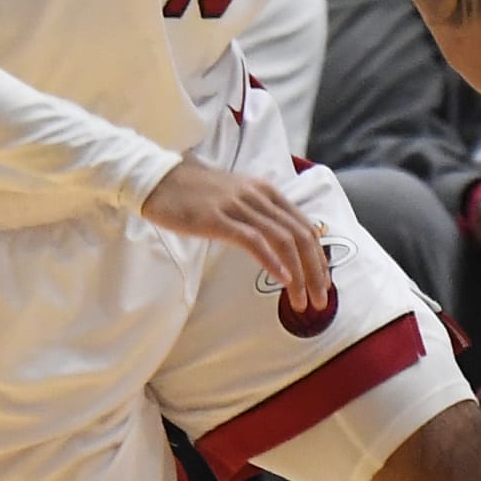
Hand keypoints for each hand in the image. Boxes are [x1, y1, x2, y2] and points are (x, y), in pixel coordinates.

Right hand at [142, 156, 330, 316]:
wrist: (158, 180)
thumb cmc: (194, 193)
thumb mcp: (235, 198)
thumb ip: (257, 214)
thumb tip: (279, 245)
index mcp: (266, 191)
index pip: (305, 226)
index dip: (319, 257)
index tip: (323, 283)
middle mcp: (258, 195)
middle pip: (300, 235)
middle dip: (316, 271)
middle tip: (320, 300)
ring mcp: (238, 206)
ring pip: (282, 241)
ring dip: (298, 275)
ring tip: (301, 300)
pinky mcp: (218, 219)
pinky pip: (254, 241)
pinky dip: (272, 262)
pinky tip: (282, 279)